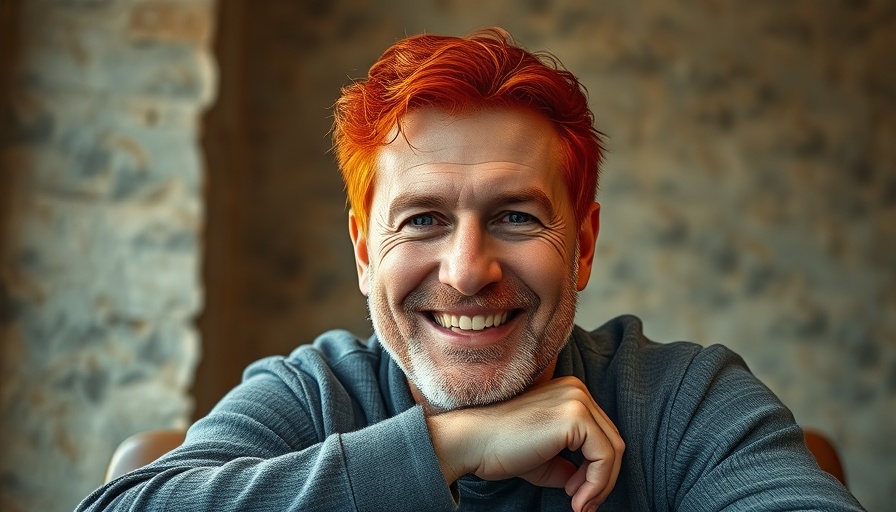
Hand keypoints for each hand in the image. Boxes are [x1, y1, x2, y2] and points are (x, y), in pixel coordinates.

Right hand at [426, 376, 624, 511]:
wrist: (471, 442)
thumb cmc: (499, 449)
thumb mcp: (543, 458)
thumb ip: (568, 465)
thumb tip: (587, 482)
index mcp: (570, 394)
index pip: (601, 435)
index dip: (596, 471)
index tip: (578, 495)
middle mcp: (577, 390)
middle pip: (613, 442)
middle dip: (602, 480)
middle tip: (582, 504)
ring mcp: (577, 401)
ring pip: (614, 451)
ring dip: (601, 485)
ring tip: (579, 503)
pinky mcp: (576, 417)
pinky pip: (605, 457)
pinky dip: (597, 484)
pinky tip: (575, 497)